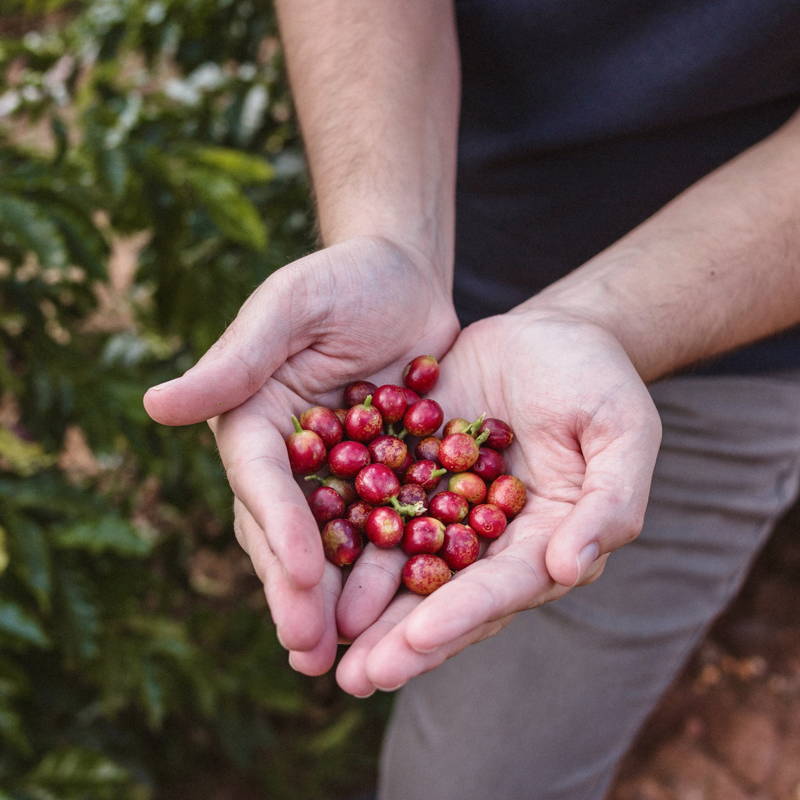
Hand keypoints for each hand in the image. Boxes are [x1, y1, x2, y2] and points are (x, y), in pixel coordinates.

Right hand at [143, 236, 458, 674]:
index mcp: (257, 422)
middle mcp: (291, 459)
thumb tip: (154, 405)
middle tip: (308, 650)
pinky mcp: (389, 478)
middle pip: (289, 530)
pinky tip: (408, 617)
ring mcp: (340, 474)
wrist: (403, 280)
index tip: (300, 573)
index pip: (262, 482)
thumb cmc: (342, 281)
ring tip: (346, 660)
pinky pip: (390, 529)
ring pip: (335, 546)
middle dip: (297, 588)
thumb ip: (236, 360)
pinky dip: (393, 573)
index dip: (277, 528)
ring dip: (338, 603)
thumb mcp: (291, 309)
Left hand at [335, 310, 661, 695]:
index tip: (418, 639)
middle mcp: (494, 539)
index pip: (505, 587)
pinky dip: (346, 537)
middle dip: (403, 637)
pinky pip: (377, 509)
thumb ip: (611, 501)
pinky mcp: (415, 474)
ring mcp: (450, 509)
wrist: (548, 334)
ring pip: (403, 564)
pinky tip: (305, 562)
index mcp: (548, 540)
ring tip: (319, 641)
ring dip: (365, 603)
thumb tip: (571, 567)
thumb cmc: (598, 379)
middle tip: (357, 679)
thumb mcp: (622, 431)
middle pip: (447, 595)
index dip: (463, 614)